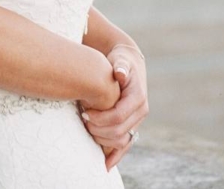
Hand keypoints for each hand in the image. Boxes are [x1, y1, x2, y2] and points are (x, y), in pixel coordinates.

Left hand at [82, 45, 148, 169]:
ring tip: (87, 128)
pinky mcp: (132, 126)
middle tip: (83, 120)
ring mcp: (137, 121)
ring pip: (121, 141)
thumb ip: (120, 66)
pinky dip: (116, 156)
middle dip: (98, 130)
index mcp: (138, 98)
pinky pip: (125, 145)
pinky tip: (105, 164)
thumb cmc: (121, 61)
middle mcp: (141, 112)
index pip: (119, 116)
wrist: (128, 64)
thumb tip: (120, 73)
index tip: (85, 113)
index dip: (100, 118)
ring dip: (102, 140)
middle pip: (119, 131)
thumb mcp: (121, 60)